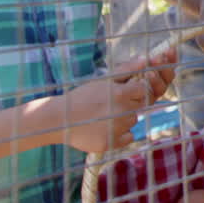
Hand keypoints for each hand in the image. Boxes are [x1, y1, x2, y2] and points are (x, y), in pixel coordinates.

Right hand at [58, 48, 176, 151]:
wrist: (57, 120)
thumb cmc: (82, 97)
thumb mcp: (103, 80)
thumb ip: (127, 69)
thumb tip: (145, 59)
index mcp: (119, 94)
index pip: (143, 90)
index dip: (135, 90)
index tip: (123, 91)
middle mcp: (120, 112)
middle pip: (140, 106)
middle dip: (129, 103)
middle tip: (110, 104)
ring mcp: (116, 129)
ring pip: (133, 121)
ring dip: (124, 118)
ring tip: (104, 116)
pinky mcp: (110, 144)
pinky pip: (128, 137)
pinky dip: (121, 134)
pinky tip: (105, 128)